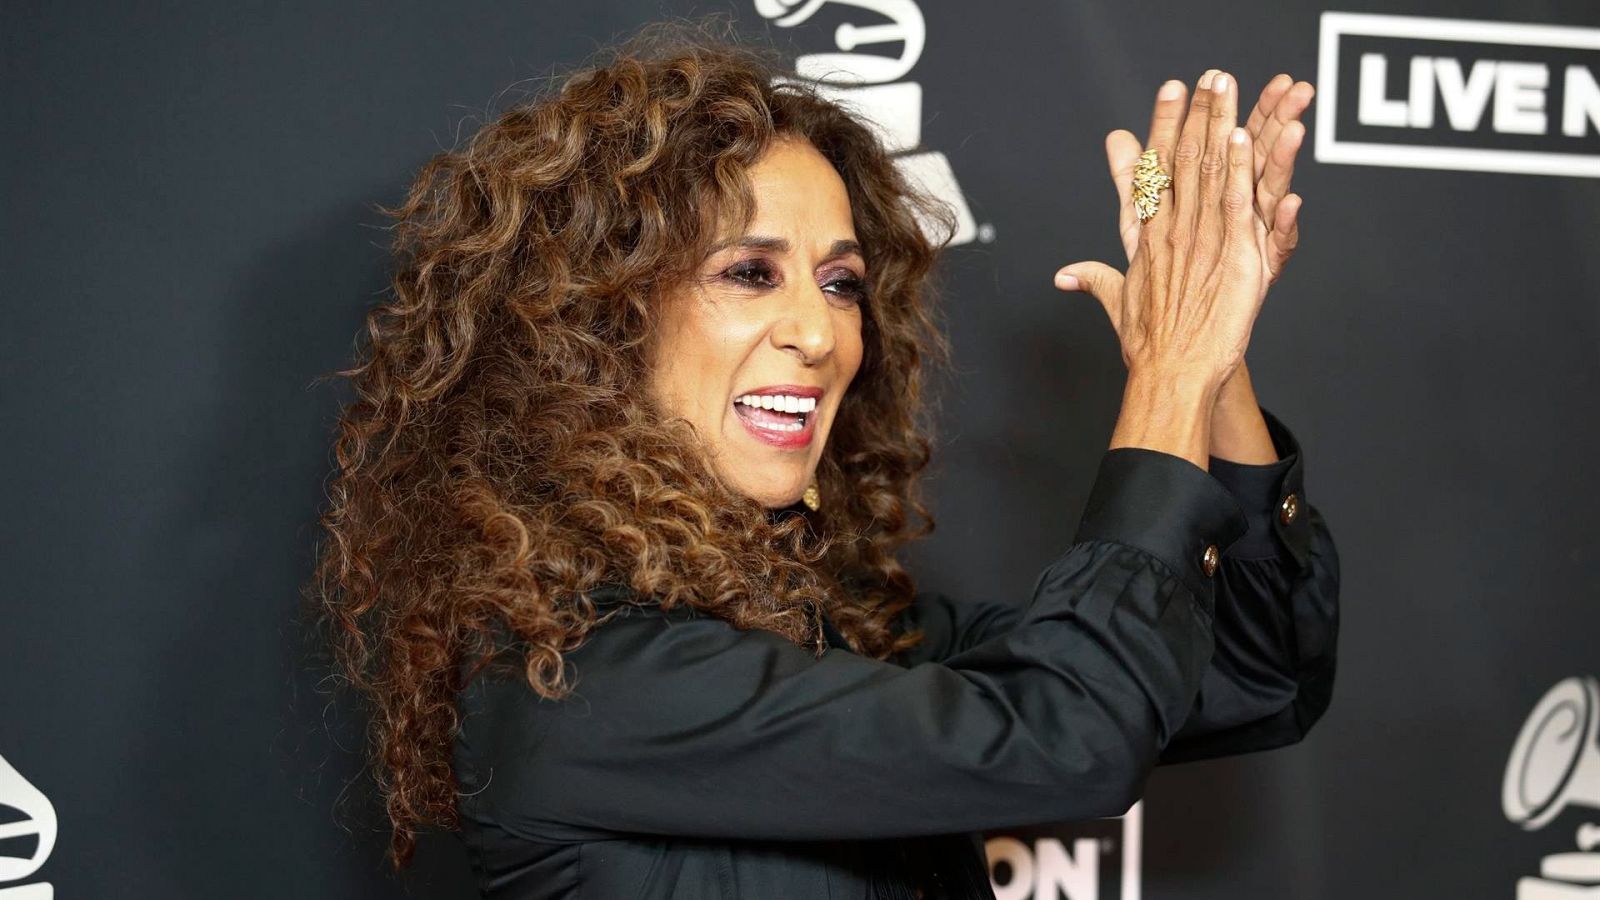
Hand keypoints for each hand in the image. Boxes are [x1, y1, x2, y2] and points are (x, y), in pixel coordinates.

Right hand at [1058, 71, 1271, 384]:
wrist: (1171, 374)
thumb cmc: (1149, 346)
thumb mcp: (1118, 303)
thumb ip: (1095, 279)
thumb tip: (1063, 274)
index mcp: (1147, 238)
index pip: (1152, 172)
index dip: (1160, 129)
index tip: (1168, 96)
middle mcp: (1171, 232)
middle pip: (1180, 161)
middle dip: (1191, 115)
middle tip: (1201, 77)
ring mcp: (1199, 241)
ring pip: (1207, 172)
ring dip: (1216, 126)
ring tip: (1223, 88)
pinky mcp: (1231, 257)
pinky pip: (1233, 203)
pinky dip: (1237, 170)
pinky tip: (1241, 137)